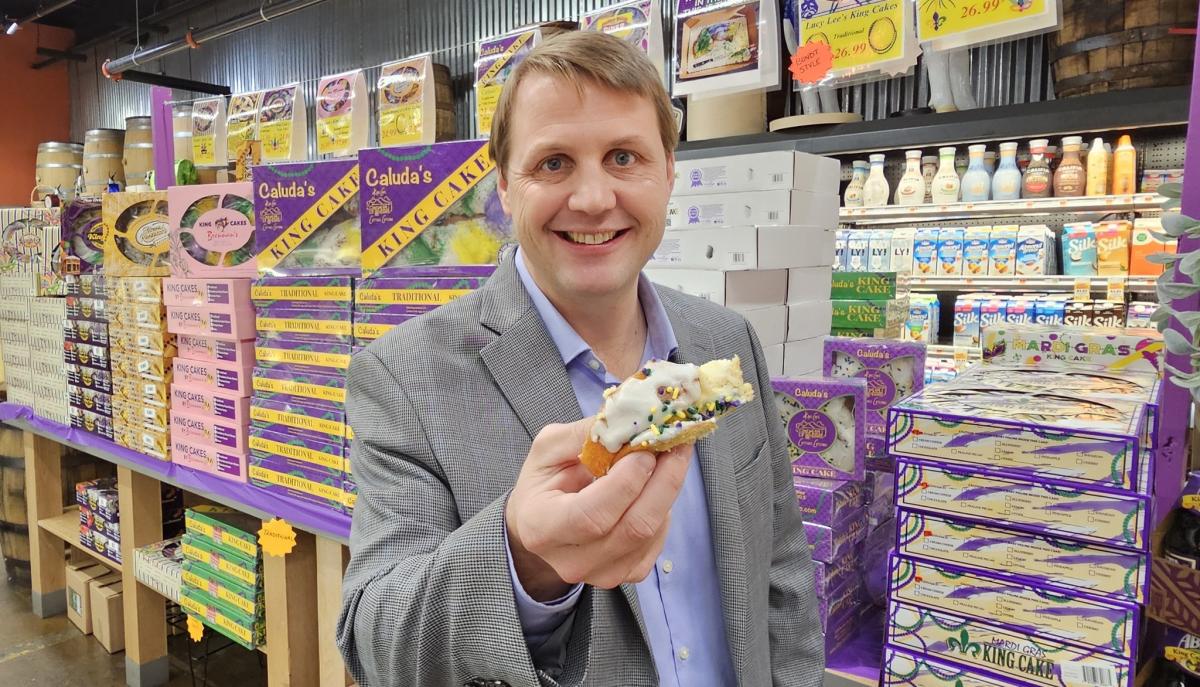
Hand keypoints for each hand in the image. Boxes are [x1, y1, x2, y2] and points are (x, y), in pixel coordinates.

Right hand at [505, 418, 691, 600]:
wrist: (539, 524)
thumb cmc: (543, 483)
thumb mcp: (549, 449)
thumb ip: (583, 435)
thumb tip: (628, 421)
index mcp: (543, 526)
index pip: (592, 515)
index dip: (626, 483)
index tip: (645, 450)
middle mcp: (571, 560)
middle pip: (632, 529)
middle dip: (662, 483)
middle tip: (676, 446)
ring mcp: (601, 574)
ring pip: (650, 536)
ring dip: (668, 493)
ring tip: (671, 459)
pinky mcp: (625, 574)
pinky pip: (657, 544)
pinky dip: (664, 513)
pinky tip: (656, 489)